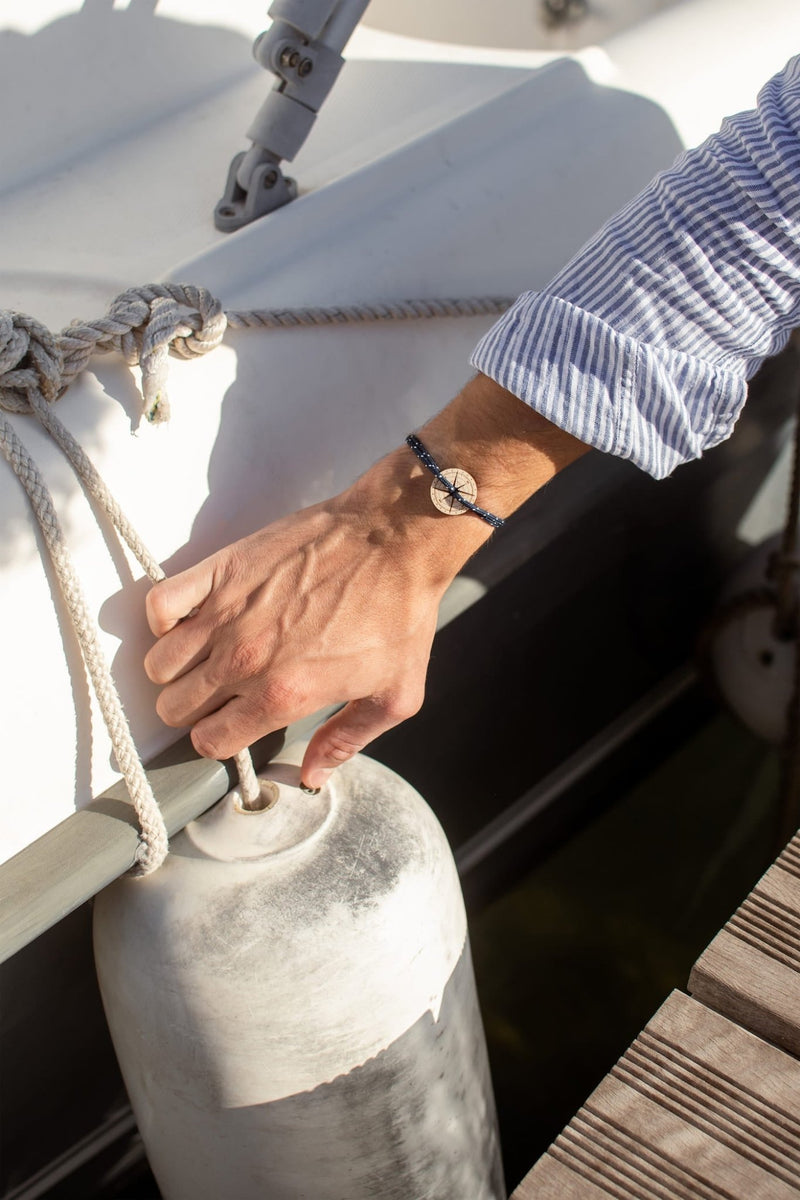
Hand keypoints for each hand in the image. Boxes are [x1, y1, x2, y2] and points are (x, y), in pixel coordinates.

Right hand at [143, 374, 585, 787]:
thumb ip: (347, 740)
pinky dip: (166, 618)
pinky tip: (193, 619)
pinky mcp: (221, 570)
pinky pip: (160, 604)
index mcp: (282, 695)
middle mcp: (243, 659)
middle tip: (218, 695)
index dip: (219, 740)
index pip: (210, 741)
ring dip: (176, 669)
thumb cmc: (400, 613)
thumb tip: (312, 776)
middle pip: (175, 707)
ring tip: (203, 659)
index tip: (233, 726)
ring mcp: (226, 613)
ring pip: (159, 664)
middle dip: (193, 709)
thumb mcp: (394, 695)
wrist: (395, 538)